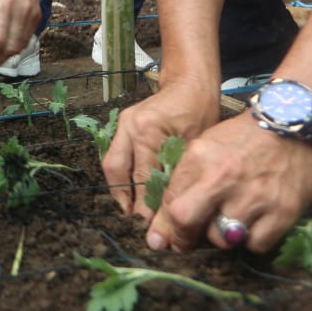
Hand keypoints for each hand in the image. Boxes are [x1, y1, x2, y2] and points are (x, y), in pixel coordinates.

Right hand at [101, 82, 217, 217]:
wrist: (189, 84)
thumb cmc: (201, 112)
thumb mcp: (196, 147)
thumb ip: (179, 176)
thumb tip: (173, 209)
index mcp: (148, 131)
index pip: (144, 177)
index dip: (147, 205)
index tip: (152, 227)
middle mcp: (129, 127)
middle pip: (119, 172)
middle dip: (127, 201)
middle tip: (137, 223)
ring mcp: (122, 125)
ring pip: (111, 166)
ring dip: (119, 190)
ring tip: (130, 211)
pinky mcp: (121, 125)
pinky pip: (115, 156)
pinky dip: (120, 177)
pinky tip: (131, 192)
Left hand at [145, 114, 311, 253]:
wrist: (290, 125)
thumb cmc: (243, 139)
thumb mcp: (207, 147)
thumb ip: (185, 179)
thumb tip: (167, 219)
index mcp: (200, 157)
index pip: (170, 202)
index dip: (165, 226)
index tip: (166, 238)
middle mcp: (224, 176)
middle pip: (187, 221)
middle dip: (185, 237)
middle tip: (190, 239)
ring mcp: (255, 195)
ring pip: (223, 239)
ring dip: (224, 235)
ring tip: (232, 217)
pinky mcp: (283, 211)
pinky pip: (256, 244)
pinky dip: (253, 238)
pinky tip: (256, 221)